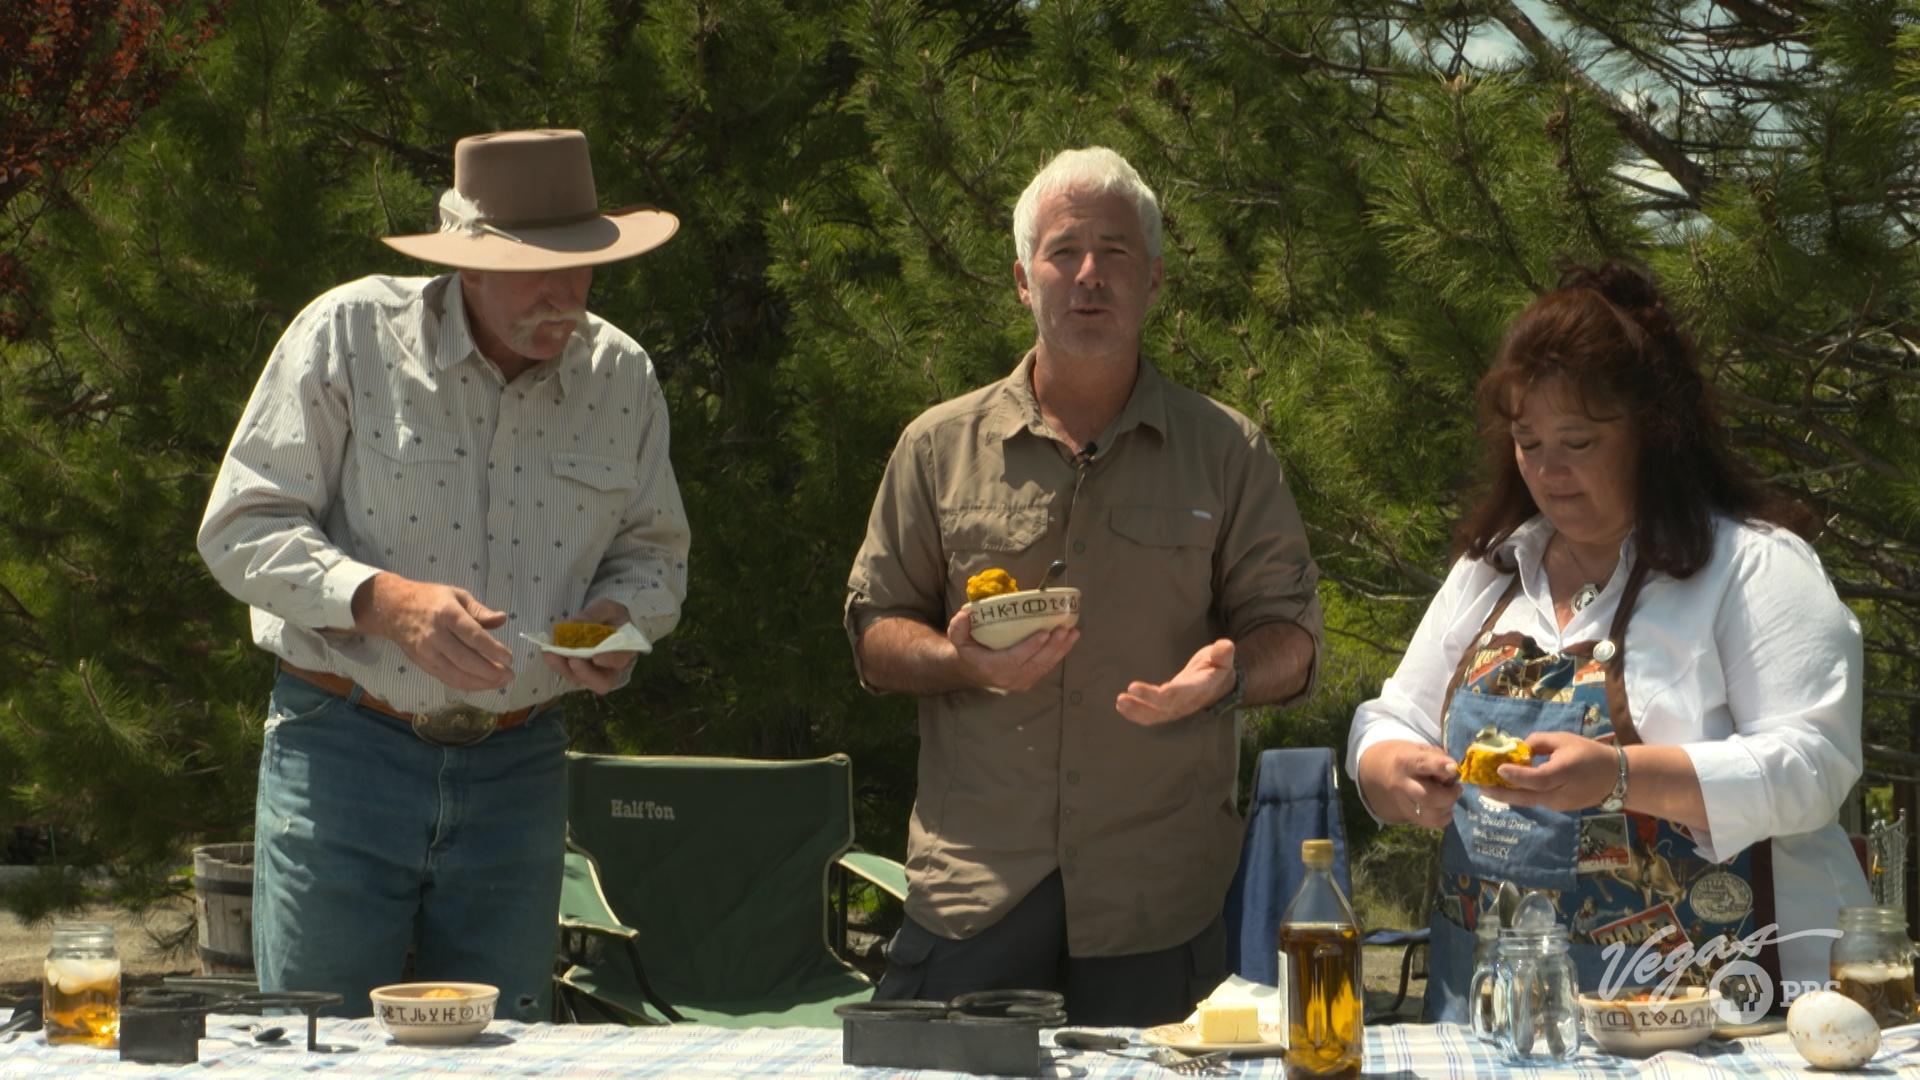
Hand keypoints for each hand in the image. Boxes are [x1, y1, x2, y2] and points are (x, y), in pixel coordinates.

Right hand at [353, 572, 512, 691]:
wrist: (393, 609)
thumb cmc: (430, 599)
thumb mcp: (457, 595)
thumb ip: (480, 611)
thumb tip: (502, 619)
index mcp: (446, 614)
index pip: (473, 636)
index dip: (493, 649)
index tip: (510, 657)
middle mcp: (435, 635)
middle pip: (466, 660)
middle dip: (490, 671)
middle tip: (510, 675)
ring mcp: (427, 653)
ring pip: (456, 674)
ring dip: (481, 683)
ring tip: (500, 682)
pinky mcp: (423, 664)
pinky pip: (447, 679)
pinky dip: (467, 685)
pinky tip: (483, 684)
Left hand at [541, 599, 638, 694]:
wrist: (605, 620)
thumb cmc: (612, 615)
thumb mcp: (607, 608)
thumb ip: (595, 614)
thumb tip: (575, 624)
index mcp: (625, 650)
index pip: (621, 660)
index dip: (610, 660)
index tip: (596, 657)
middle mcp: (612, 668)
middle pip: (602, 683)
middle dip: (585, 674)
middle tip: (571, 660)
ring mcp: (595, 672)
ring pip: (582, 680)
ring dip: (565, 669)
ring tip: (550, 654)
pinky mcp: (580, 670)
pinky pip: (569, 672)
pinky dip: (558, 664)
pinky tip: (548, 652)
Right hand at [945, 608, 1077, 692]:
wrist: (972, 671)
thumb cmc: (968, 650)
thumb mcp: (958, 638)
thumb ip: (959, 627)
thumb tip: (966, 614)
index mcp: (993, 668)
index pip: (1015, 658)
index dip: (1031, 646)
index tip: (1044, 632)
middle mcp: (1009, 678)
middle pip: (1036, 662)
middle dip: (1053, 646)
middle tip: (1064, 628)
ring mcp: (1021, 681)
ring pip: (1045, 665)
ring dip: (1061, 649)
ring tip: (1073, 632)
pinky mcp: (1030, 679)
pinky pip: (1047, 667)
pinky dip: (1060, 653)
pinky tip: (1070, 639)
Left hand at [1116, 639, 1234, 725]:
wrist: (1218, 684)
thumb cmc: (1217, 666)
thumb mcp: (1222, 656)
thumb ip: (1223, 653)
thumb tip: (1226, 646)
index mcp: (1201, 688)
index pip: (1184, 692)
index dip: (1169, 693)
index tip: (1156, 690)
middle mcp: (1188, 702)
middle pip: (1166, 705)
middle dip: (1147, 700)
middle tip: (1127, 692)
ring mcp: (1177, 708)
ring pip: (1156, 715)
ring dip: (1137, 710)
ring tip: (1120, 701)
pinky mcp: (1167, 710)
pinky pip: (1151, 716)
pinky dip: (1136, 714)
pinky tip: (1121, 706)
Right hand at [1359, 741, 1460, 827]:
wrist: (1389, 772)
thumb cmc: (1414, 759)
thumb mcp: (1424, 750)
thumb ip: (1440, 759)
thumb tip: (1452, 775)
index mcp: (1406, 762)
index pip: (1422, 764)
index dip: (1440, 767)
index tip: (1454, 768)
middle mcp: (1402, 784)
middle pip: (1427, 797)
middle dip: (1449, 795)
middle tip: (1456, 788)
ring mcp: (1404, 803)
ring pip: (1431, 814)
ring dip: (1448, 806)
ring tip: (1448, 796)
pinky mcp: (1409, 816)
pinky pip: (1432, 823)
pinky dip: (1445, 816)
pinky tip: (1444, 806)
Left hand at [1495, 731, 1619, 811]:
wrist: (1616, 777)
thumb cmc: (1588, 753)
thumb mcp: (1564, 739)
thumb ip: (1538, 742)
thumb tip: (1517, 749)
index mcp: (1564, 772)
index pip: (1537, 778)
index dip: (1517, 775)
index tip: (1499, 769)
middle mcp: (1561, 793)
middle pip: (1527, 797)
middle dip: (1501, 793)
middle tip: (1480, 786)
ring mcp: (1560, 804)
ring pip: (1529, 801)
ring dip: (1508, 795)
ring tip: (1486, 787)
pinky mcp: (1559, 808)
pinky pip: (1536, 801)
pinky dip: (1521, 795)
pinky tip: (1507, 788)